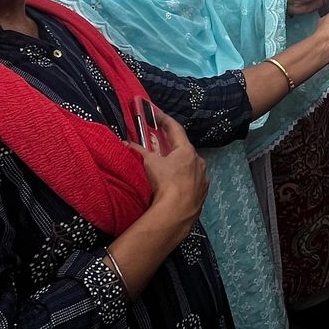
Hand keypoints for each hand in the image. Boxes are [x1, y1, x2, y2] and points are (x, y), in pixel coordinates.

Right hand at [129, 108, 209, 242]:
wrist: (177, 214)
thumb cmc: (164, 184)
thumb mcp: (149, 164)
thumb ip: (138, 152)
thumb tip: (125, 143)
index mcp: (187, 151)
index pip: (176, 129)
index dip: (165, 120)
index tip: (157, 114)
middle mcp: (199, 162)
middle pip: (183, 149)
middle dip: (171, 145)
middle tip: (160, 142)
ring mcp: (202, 179)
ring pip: (189, 166)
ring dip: (178, 164)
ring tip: (166, 166)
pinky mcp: (202, 194)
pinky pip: (192, 181)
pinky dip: (183, 179)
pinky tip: (174, 184)